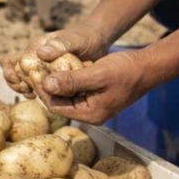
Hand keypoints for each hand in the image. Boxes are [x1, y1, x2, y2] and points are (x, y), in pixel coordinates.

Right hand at [1, 25, 108, 98]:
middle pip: (14, 70)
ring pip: (25, 79)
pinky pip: (39, 84)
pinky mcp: (52, 74)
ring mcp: (43, 65)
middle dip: (16, 83)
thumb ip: (60, 45)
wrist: (98, 40)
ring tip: (33, 95)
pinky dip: (39, 91)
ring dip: (26, 88)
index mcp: (36, 46)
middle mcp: (35, 56)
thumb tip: (41, 53)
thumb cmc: (87, 36)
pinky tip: (46, 97)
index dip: (12, 73)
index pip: (12, 60)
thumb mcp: (76, 40)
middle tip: (27, 91)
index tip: (22, 83)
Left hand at [33, 47, 148, 124]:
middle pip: (59, 101)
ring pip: (65, 93)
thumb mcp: (97, 74)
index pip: (56, 106)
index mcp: (90, 114)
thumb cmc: (125, 70)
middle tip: (31, 67)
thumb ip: (72, 80)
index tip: (31, 72)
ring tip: (39, 64)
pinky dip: (65, 77)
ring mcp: (92, 104)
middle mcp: (89, 113)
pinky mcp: (94, 95)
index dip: (42, 89)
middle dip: (45, 84)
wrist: (148, 67)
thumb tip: (46, 84)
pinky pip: (74, 88)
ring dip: (53, 79)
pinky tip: (55, 64)